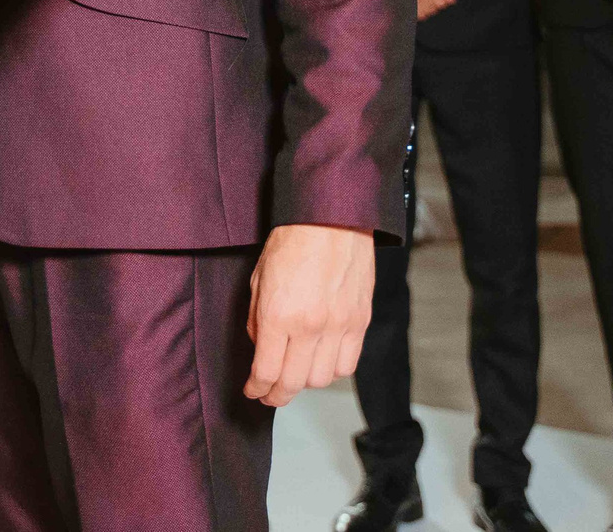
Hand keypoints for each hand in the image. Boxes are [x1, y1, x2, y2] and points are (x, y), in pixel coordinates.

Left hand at [244, 223, 374, 404]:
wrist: (331, 218)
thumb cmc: (291, 241)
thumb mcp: (258, 279)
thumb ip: (257, 319)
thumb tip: (260, 348)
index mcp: (279, 314)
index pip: (266, 371)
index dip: (256, 388)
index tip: (253, 391)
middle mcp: (310, 326)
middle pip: (293, 383)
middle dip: (277, 395)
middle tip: (270, 394)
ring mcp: (338, 325)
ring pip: (321, 379)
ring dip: (305, 383)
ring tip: (295, 374)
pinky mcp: (359, 321)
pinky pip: (347, 364)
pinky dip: (332, 370)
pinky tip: (321, 362)